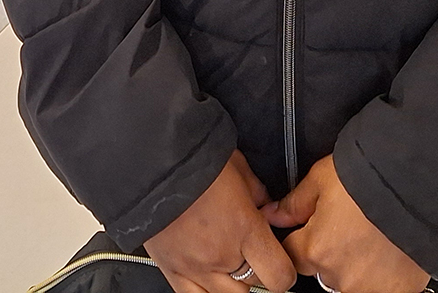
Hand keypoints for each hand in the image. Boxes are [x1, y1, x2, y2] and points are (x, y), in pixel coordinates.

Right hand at [146, 151, 296, 292]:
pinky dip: (204, 291)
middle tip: (249, 251)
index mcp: (245, 228)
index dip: (285, 271)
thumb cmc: (194, 158)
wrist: (152, 161)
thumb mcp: (238, 167)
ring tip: (226, 260)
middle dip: (257, 272)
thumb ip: (257, 193)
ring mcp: (194, 267)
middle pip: (254, 287)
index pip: (280, 276)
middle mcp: (222, 254)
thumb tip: (265, 204)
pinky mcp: (171, 269)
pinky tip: (206, 276)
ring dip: (232, 282)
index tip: (280, 259)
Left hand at [264, 156, 429, 292]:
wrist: (420, 185)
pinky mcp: (398, 291)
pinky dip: (382, 274)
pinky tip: (390, 251)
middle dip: (331, 252)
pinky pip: (380, 287)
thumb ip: (295, 204)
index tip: (313, 228)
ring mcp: (370, 288)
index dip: (301, 239)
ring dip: (356, 266)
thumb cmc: (369, 177)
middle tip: (350, 226)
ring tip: (373, 238)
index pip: (292, 255)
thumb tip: (272, 215)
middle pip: (323, 270)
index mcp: (315, 250)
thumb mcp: (322, 179)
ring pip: (351, 280)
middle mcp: (338, 277)